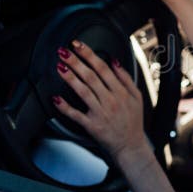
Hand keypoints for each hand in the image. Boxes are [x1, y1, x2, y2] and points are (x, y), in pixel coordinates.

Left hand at [52, 40, 146, 160]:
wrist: (131, 146)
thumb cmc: (133, 121)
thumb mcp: (136, 97)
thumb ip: (126, 78)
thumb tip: (114, 61)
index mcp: (121, 92)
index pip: (103, 68)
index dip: (90, 55)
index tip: (78, 45)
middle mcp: (111, 101)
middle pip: (91, 77)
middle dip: (76, 62)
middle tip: (64, 51)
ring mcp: (100, 113)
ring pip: (83, 92)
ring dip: (70, 78)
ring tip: (60, 67)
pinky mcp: (92, 125)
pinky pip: (76, 115)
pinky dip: (65, 107)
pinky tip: (56, 99)